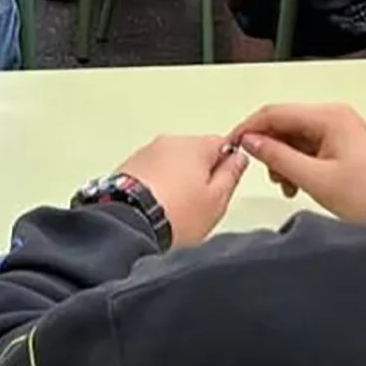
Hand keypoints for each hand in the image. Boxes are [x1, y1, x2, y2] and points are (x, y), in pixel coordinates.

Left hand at [114, 134, 248, 247]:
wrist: (129, 224)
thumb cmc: (176, 214)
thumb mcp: (216, 199)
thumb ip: (231, 174)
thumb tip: (238, 157)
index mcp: (195, 145)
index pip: (222, 143)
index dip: (226, 165)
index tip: (222, 187)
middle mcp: (169, 142)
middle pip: (195, 153)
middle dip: (199, 175)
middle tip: (199, 205)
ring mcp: (146, 153)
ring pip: (171, 163)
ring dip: (176, 180)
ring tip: (174, 210)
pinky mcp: (127, 166)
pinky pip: (150, 172)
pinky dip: (155, 185)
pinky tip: (155, 207)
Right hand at [233, 102, 365, 223]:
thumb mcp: (314, 178)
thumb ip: (278, 157)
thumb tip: (251, 142)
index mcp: (329, 116)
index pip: (275, 112)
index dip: (249, 128)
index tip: (234, 144)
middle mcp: (335, 116)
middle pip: (285, 123)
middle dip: (269, 147)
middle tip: (266, 173)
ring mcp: (340, 129)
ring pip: (295, 136)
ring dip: (283, 158)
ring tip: (287, 184)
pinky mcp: (343, 144)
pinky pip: (309, 146)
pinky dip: (298, 162)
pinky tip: (298, 183)